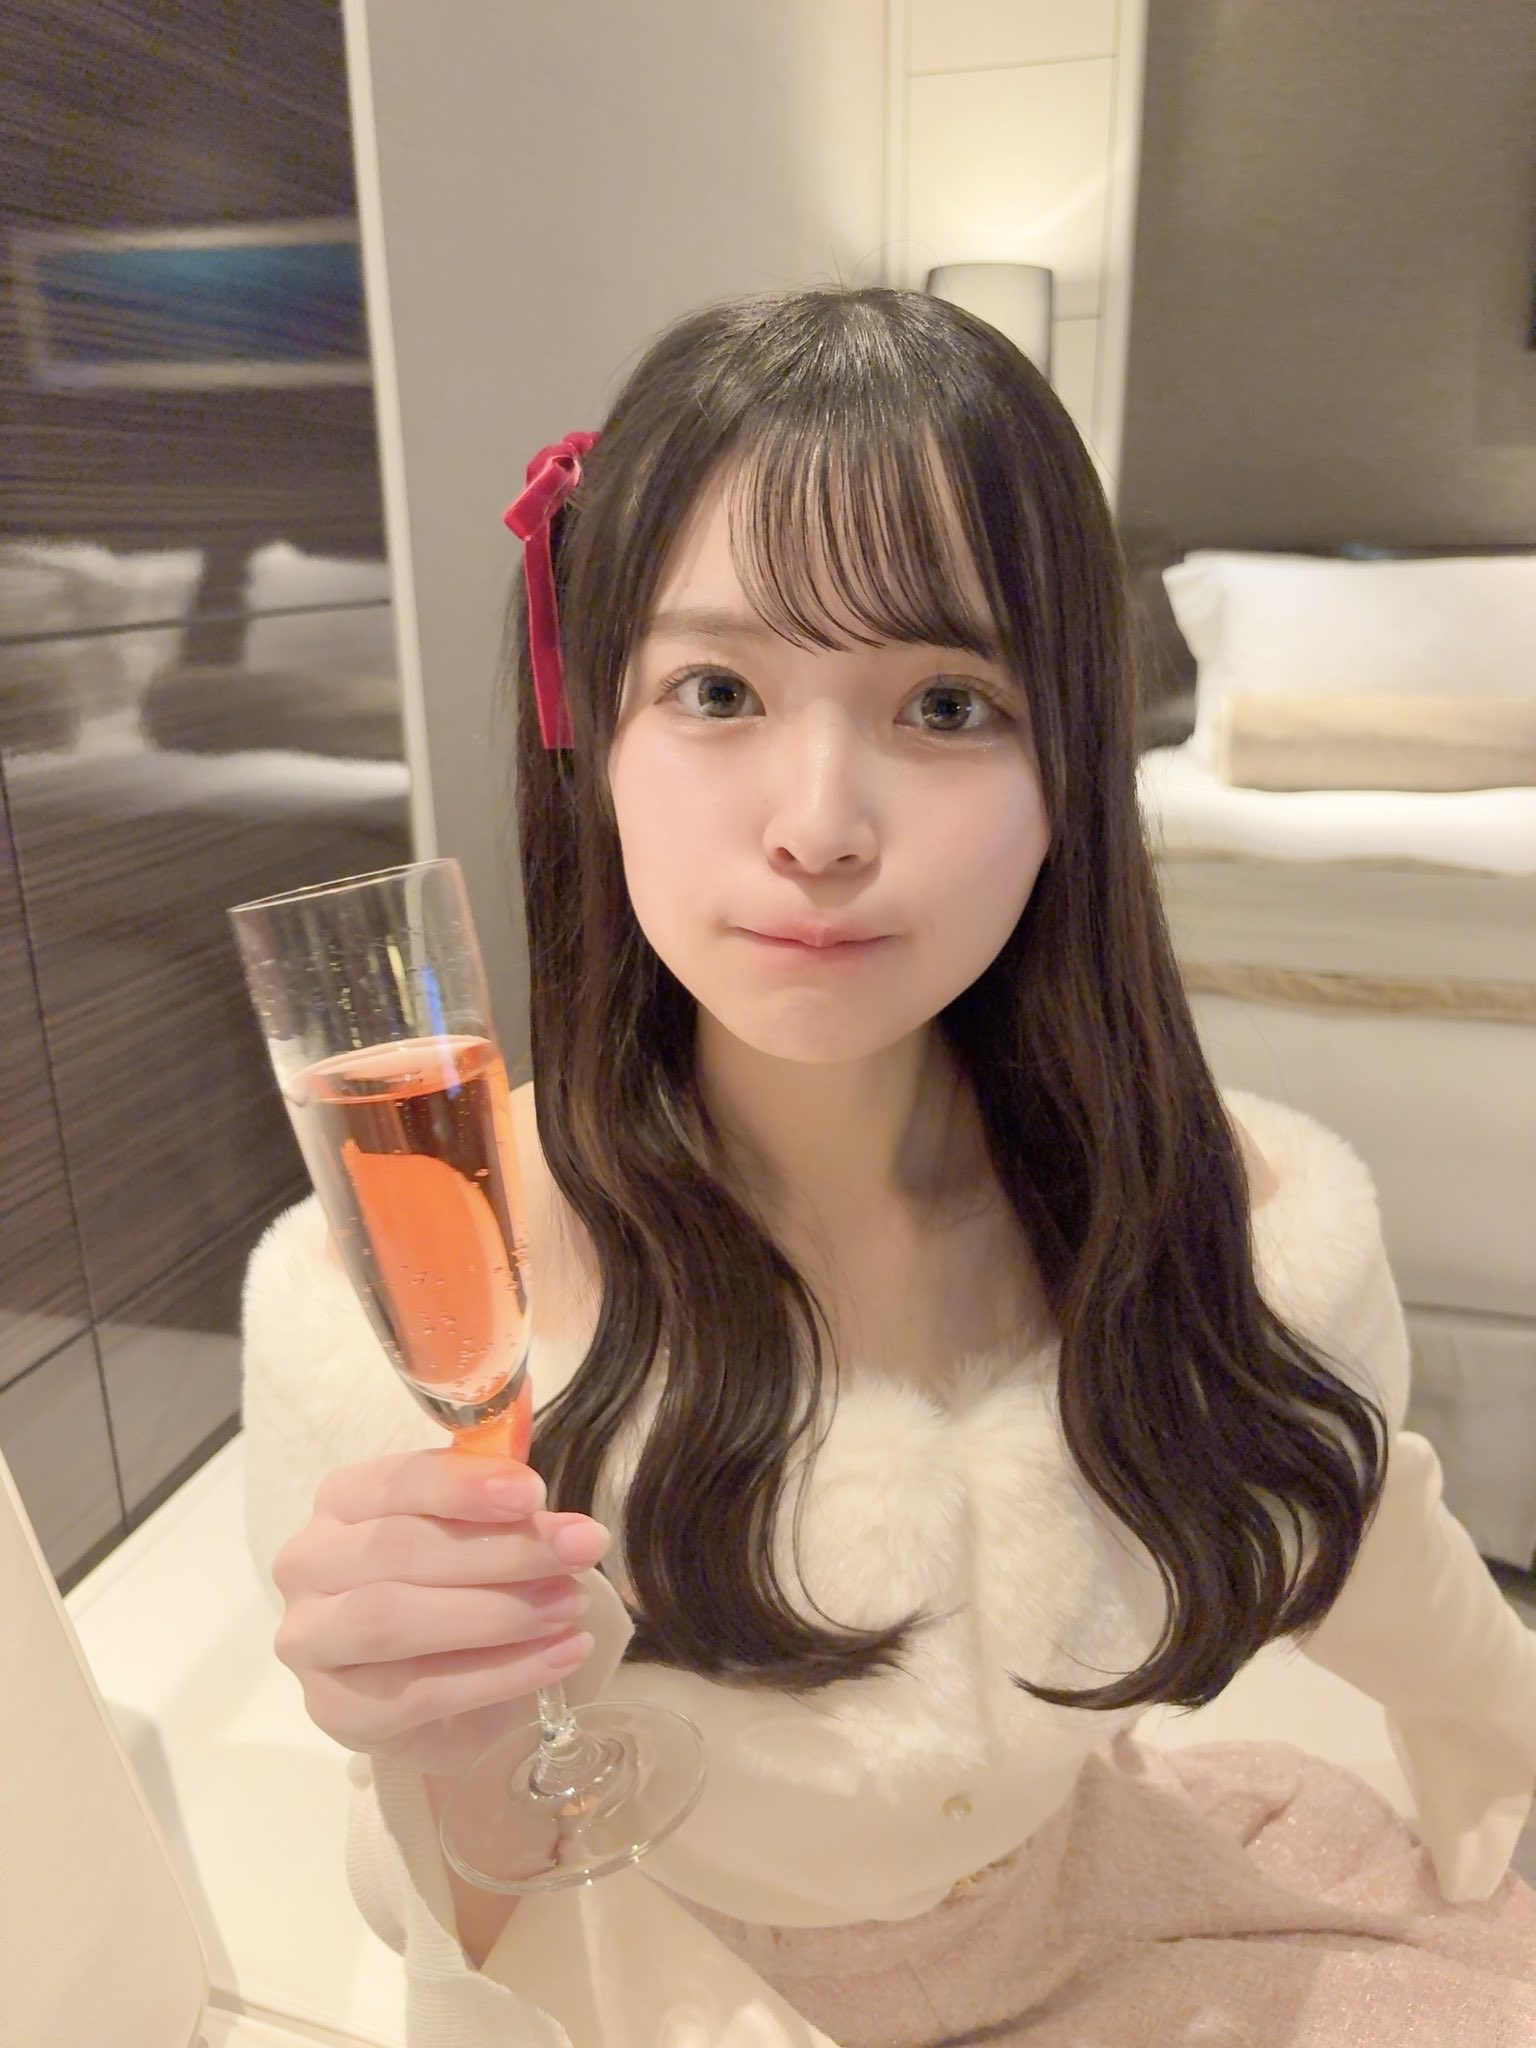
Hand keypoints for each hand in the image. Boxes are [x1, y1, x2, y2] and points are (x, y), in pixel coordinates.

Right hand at [271, 1447, 609, 1776]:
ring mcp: (310, 1640)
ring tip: (570, 1607)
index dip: (465, 1486)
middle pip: (398, 1550)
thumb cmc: (450, 1584)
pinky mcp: (335, 1711)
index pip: (397, 1481)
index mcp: (342, 1500)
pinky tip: (561, 1655)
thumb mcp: (476, 1533)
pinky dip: (502, 1674)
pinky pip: (419, 1692)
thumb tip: (565, 1525)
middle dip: (501, 1550)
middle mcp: (308, 1563)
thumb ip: (505, 1515)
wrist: (433, 1689)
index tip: (534, 1493)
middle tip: (579, 1552)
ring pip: (394, 1620)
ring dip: (497, 1613)